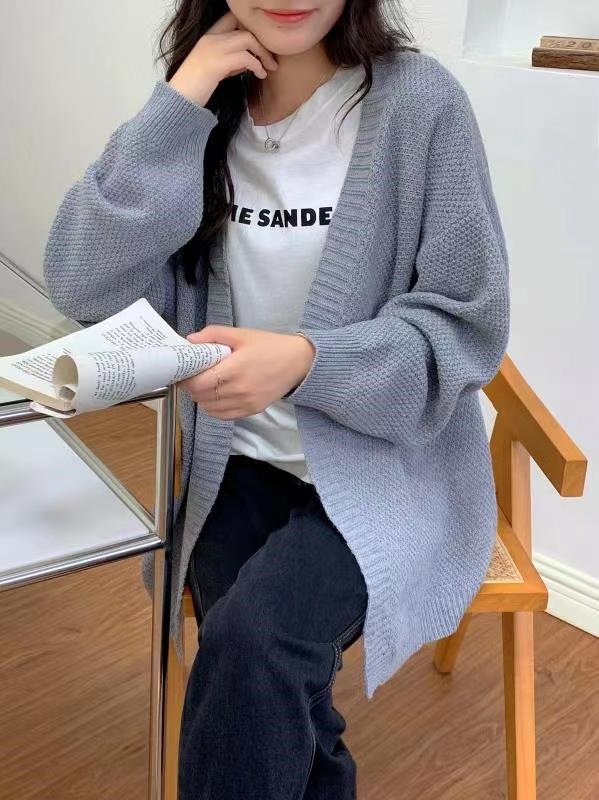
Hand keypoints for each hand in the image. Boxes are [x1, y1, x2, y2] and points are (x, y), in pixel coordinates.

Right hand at [168, 10, 278, 106]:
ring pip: (248, 39)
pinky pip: (245, 57)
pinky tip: (260, 75)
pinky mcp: (217, 63)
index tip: (261, 44)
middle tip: (271, 60)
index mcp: (208, 36)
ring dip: (263, 54)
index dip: (249, 28)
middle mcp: (211, 38)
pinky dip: (257, 66)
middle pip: (245, 29)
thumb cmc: (196, 88)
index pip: (232, 18)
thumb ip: (231, 61)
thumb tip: (250, 60)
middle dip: (262, 44)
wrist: (180, 99)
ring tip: (269, 68)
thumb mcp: (214, 69)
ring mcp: (214, 49)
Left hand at [177, 325, 314, 419]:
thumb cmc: (270, 346)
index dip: (186, 379)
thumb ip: (214, 335)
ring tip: (208, 384)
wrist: (298, 362)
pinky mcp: (252, 411)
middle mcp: (239, 391)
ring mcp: (246, 404)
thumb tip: (190, 341)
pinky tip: (218, 395)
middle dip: (192, 387)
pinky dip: (214, 408)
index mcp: (234, 370)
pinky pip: (223, 416)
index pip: (198, 383)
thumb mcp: (241, 334)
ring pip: (209, 408)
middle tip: (195, 375)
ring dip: (202, 398)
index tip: (184, 371)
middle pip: (200, 397)